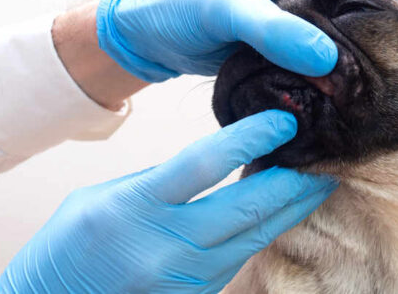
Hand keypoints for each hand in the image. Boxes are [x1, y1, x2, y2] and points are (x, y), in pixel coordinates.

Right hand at [0, 110, 337, 292]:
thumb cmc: (71, 244)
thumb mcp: (107, 195)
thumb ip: (164, 180)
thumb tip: (218, 161)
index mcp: (136, 207)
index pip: (205, 164)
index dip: (251, 138)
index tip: (285, 119)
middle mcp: (166, 245)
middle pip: (249, 206)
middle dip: (295, 179)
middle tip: (325, 153)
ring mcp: (185, 277)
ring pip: (256, 236)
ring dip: (293, 206)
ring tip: (320, 180)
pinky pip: (242, 257)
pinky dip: (267, 230)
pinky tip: (283, 212)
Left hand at [97, 0, 397, 81]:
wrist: (147, 32)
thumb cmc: (177, 3)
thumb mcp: (224, 9)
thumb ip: (272, 30)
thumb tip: (325, 58)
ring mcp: (307, 3)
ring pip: (368, 6)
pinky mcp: (296, 34)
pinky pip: (344, 38)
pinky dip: (366, 53)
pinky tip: (378, 78)